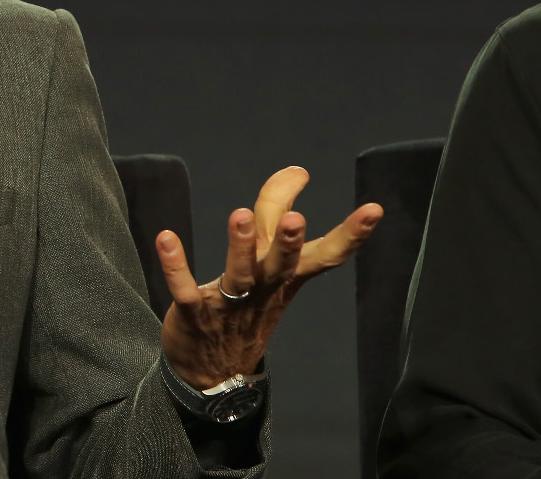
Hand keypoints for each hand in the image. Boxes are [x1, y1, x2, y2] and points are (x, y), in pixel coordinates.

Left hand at [156, 165, 382, 387]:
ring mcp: (230, 304)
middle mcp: (263, 289)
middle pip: (282, 264)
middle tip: (297, 219)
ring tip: (239, 215)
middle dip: (289, 242)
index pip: (327, 255)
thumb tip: (298, 170)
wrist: (215, 370)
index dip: (352, 234)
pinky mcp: (195, 314)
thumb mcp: (270, 261)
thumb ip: (277, 214)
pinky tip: (165, 238)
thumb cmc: (248, 304)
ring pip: (238, 275)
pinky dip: (175, 266)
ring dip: (239, 247)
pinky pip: (184, 289)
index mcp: (287, 277)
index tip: (374, 209)